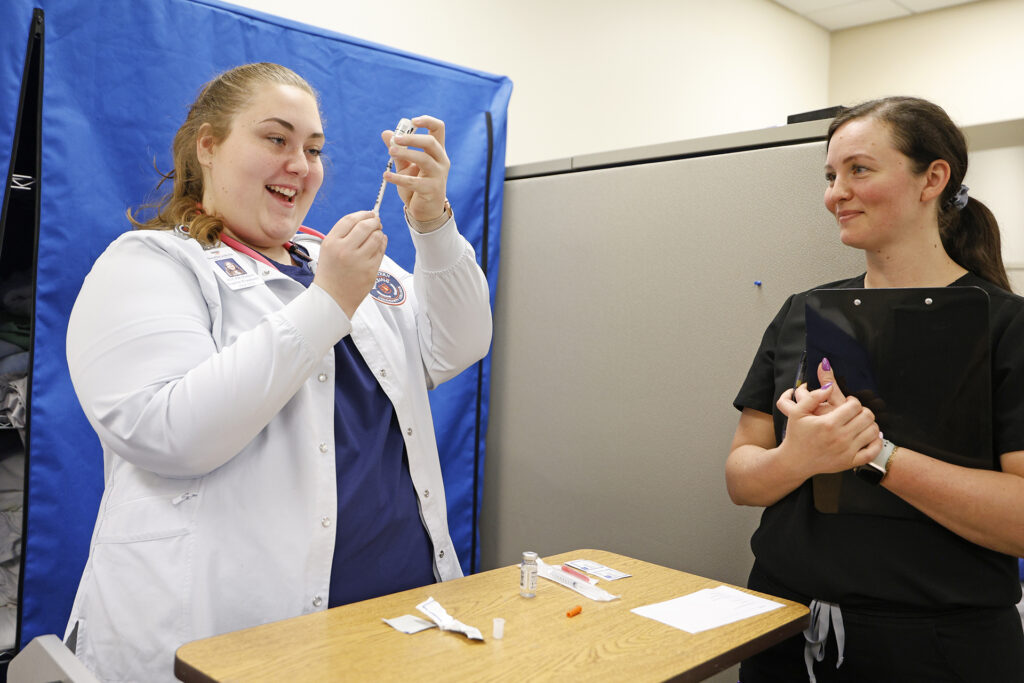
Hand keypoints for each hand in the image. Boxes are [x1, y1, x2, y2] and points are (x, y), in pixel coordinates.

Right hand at [313, 211, 385, 317]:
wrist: (331, 298)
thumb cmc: (331, 272)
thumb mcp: (328, 249)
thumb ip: (344, 233)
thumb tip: (366, 218)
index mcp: (331, 242)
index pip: (350, 220)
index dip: (362, 214)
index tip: (369, 213)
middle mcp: (344, 250)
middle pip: (365, 225)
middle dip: (374, 220)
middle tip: (377, 221)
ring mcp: (358, 260)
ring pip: (376, 237)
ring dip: (379, 232)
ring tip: (377, 233)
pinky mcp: (370, 270)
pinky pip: (381, 251)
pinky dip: (382, 244)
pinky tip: (379, 244)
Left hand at [381, 115, 449, 225]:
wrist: (424, 211)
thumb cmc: (417, 185)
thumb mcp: (406, 166)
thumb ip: (397, 150)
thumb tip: (386, 133)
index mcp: (437, 151)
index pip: (438, 129)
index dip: (427, 121)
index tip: (412, 121)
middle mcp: (441, 161)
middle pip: (430, 142)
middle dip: (412, 138)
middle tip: (395, 140)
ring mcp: (438, 175)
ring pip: (424, 159)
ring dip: (405, 153)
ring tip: (390, 152)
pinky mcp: (431, 190)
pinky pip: (413, 182)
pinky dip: (398, 178)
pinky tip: (386, 176)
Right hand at [777, 362, 881, 476]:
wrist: (795, 462)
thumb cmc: (796, 436)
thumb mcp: (797, 413)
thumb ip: (813, 397)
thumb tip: (829, 387)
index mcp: (828, 423)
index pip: (854, 405)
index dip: (853, 400)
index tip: (848, 402)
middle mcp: (840, 437)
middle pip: (867, 416)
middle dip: (863, 410)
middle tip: (855, 412)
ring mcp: (847, 451)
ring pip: (872, 431)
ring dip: (870, 424)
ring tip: (860, 423)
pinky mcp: (850, 462)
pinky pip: (873, 451)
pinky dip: (876, 442)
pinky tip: (869, 437)